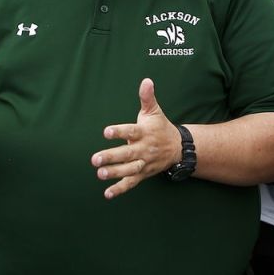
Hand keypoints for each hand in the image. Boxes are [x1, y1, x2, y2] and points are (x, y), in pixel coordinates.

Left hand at [94, 78, 180, 199]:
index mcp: (145, 132)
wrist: (178, 148)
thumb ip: (147, 97)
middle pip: (127, 154)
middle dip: (111, 157)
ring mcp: (144, 163)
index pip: (131, 131)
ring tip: (100, 173)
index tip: (106, 132)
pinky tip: (107, 193)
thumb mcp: (154, 111)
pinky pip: (131, 182)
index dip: (119, 132)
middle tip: (95, 159)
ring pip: (129, 170)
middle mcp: (144, 149)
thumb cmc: (160, 127)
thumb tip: (146, 80)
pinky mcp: (143, 174)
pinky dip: (120, 189)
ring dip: (115, 173)